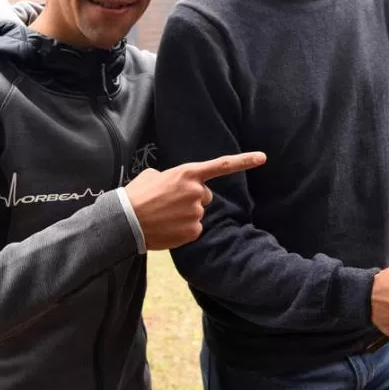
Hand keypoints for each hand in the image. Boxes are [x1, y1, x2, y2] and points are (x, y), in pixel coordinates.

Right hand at [125, 151, 266, 249]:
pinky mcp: (194, 231)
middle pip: (205, 196)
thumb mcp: (154, 175)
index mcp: (188, 173)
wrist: (125, 220)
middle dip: (192, 199)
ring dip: (186, 214)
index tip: (263, 158)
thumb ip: (174, 177)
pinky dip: (184, 229)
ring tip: (164, 215)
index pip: (222, 165)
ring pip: (198, 213)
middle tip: (169, 203)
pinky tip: (168, 227)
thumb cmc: (136, 194)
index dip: (244, 161)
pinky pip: (195, 229)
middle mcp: (197, 192)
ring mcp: (197, 212)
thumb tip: (177, 186)